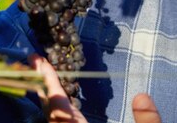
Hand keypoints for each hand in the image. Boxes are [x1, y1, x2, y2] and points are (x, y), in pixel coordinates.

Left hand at [33, 57, 161, 122]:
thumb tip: (141, 96)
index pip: (61, 110)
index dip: (50, 84)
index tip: (39, 63)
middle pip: (51, 116)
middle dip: (44, 87)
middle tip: (35, 61)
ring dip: (50, 101)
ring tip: (45, 77)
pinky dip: (60, 115)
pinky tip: (64, 107)